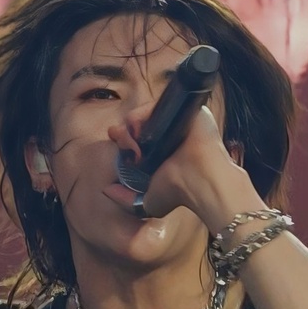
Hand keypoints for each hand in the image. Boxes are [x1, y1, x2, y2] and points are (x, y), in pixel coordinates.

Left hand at [103, 102, 248, 225]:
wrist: (201, 182)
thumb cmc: (179, 194)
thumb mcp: (148, 202)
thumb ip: (126, 199)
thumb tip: (106, 189)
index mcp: (166, 151)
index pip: (140, 139)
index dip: (124, 139)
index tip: (116, 142)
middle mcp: (173, 134)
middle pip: (142, 124)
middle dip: (126, 132)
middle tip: (122, 143)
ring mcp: (181, 120)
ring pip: (148, 114)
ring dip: (132, 124)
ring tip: (130, 142)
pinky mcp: (187, 110)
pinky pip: (159, 105)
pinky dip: (142, 114)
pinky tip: (137, 130)